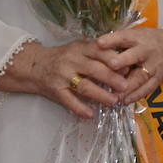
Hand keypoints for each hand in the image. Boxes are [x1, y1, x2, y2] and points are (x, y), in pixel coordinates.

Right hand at [0, 39, 128, 118]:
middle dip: (111, 78)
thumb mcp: (80, 49)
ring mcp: (62, 76)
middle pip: (94, 69)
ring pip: (83, 86)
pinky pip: (68, 100)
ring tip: (113, 101)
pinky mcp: (55, 90)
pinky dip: (80, 108)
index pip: (99, 51)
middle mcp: (71, 60)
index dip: (114, 60)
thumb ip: (99, 54)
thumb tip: (124, 65)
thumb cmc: (65, 57)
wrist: (34, 65)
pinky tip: (90, 115)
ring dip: (100, 94)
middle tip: (125, 87)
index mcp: (81, 48)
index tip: (128, 68)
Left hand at [97, 27, 162, 105]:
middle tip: (111, 66)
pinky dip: (136, 95)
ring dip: (127, 86)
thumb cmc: (150, 40)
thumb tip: (95, 47)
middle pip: (134, 56)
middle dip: (123, 61)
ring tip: (114, 95)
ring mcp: (153, 66)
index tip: (99, 43)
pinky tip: (125, 101)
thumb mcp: (136, 34)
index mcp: (139, 38)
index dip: (112, 40)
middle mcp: (146, 51)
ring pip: (140, 77)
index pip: (124, 37)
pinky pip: (147, 88)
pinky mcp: (158, 78)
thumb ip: (118, 41)